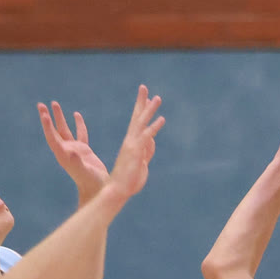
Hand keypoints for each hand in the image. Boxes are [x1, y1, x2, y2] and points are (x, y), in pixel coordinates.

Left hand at [37, 100, 108, 200]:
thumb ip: (78, 162)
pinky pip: (80, 134)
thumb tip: (73, 153)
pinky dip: (78, 124)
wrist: (99, 190)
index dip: (47, 126)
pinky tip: (76, 114)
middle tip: (40, 104)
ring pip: (65, 130)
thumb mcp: (85, 172)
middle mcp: (66, 152)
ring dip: (60, 118)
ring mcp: (75, 150)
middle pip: (54, 131)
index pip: (53, 138)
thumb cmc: (92, 183)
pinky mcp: (84, 151)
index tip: (44, 113)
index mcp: (64, 156)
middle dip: (48, 118)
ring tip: (54, 103)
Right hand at [99, 86, 165, 204]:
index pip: (137, 123)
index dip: (141, 110)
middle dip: (141, 102)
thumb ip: (147, 152)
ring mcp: (132, 145)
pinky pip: (146, 136)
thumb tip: (152, 141)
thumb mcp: (141, 163)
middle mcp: (130, 141)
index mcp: (131, 144)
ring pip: (141, 123)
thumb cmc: (127, 181)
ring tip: (157, 98)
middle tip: (144, 87)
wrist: (117, 191)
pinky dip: (154, 127)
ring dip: (149, 110)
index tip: (146, 98)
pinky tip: (162, 119)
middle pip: (136, 117)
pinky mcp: (136, 151)